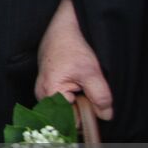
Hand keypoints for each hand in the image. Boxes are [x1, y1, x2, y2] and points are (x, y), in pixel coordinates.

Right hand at [36, 0, 112, 121]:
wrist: (63, 27)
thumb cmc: (73, 46)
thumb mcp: (92, 72)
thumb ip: (101, 97)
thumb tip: (106, 115)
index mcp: (50, 93)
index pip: (71, 120)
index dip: (87, 115)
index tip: (96, 105)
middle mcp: (42, 94)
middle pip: (67, 114)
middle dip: (82, 108)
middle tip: (91, 91)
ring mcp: (43, 89)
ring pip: (65, 106)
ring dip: (79, 101)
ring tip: (84, 84)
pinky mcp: (47, 84)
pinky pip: (62, 98)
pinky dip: (74, 94)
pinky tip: (78, 82)